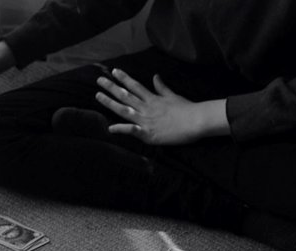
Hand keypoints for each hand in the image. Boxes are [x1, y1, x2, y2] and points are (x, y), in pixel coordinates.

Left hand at [96, 69, 229, 144]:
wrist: (197, 121)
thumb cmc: (187, 109)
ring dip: (110, 103)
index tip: (113, 71)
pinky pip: (133, 131)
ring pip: (125, 110)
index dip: (123, 79)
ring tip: (98, 96)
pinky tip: (110, 128)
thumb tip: (155, 76)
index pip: (135, 86)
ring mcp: (146, 120)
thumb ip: (162, 88)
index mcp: (152, 99)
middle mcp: (146, 108)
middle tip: (99, 80)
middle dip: (111, 87)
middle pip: (126, 96)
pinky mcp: (148, 134)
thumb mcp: (173, 96)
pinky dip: (122, 129)